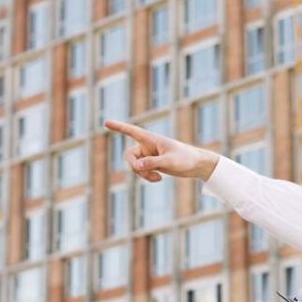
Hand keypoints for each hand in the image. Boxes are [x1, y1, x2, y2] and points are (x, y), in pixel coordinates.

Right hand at [104, 119, 218, 181]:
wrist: (196, 165)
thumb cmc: (186, 158)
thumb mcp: (170, 161)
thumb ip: (153, 163)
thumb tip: (136, 166)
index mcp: (151, 139)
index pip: (131, 131)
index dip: (118, 127)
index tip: (105, 122)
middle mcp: (147, 146)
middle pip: (129, 156)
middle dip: (134, 166)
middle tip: (144, 172)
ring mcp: (149, 155)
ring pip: (134, 166)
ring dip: (142, 174)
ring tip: (157, 178)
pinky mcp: (152, 164)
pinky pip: (141, 171)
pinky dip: (146, 176)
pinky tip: (158, 179)